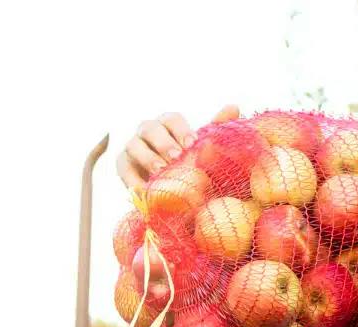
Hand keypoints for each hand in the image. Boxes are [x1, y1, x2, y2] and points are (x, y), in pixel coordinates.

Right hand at [116, 104, 239, 190]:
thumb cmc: (187, 161)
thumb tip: (234, 106)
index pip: (171, 118)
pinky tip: (145, 189)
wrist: (168, 186)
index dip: (181, 129)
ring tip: (160, 171)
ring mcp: (132, 147)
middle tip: (176, 157)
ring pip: (134, 146)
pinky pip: (124, 170)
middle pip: (150, 129)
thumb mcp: (201, 147)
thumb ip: (216, 128)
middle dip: (163, 142)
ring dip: (147, 158)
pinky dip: (132, 179)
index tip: (192, 144)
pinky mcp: (123, 166)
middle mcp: (147, 131)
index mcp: (167, 123)